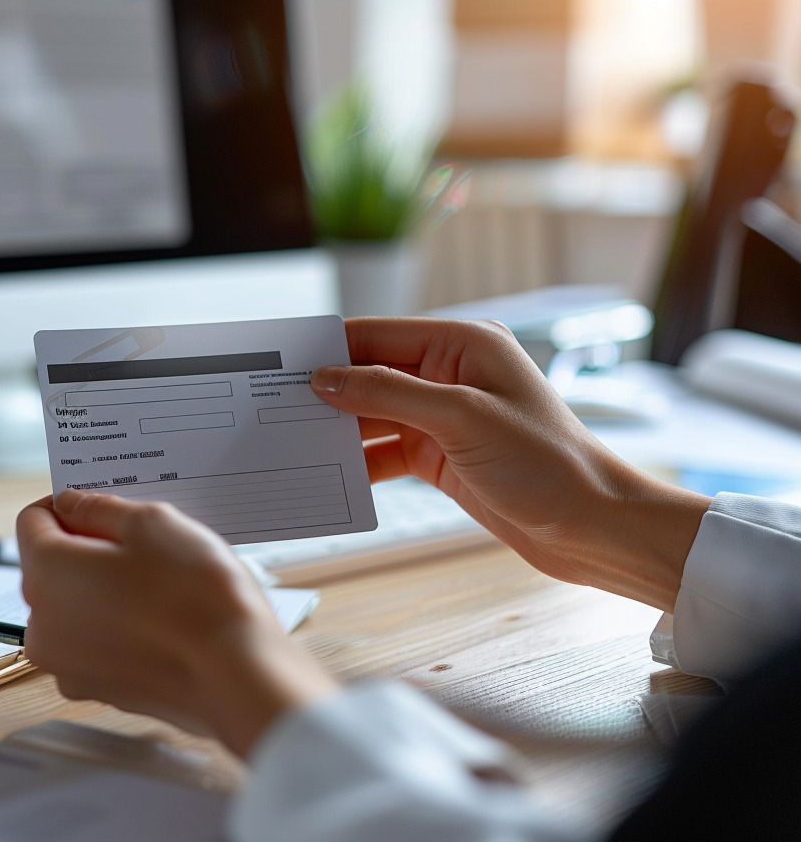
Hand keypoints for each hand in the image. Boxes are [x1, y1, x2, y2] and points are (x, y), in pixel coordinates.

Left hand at [16, 489, 337, 756]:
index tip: (101, 503)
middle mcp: (42, 625)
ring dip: (104, 587)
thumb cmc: (196, 598)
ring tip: (160, 581)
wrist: (238, 677)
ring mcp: (67, 665)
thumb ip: (99, 508)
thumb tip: (72, 505)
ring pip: (74, 605)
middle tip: (143, 541)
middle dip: (88, 547)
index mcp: (45, 575)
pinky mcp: (98, 689)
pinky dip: (118, 624)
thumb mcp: (152, 523)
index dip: (66, 504)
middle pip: (50, 566)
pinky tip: (161, 617)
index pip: (32, 521)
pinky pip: (95, 641)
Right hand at [310, 317, 710, 611]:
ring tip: (290, 440)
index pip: (376, 336)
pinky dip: (359, 461)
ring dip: (338, 428)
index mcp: (461, 344)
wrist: (592, 527)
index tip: (279, 364)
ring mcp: (444, 416)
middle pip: (369, 373)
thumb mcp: (462, 420)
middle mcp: (449, 373)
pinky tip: (330, 472)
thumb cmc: (548, 464)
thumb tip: (326, 379)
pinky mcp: (441, 455)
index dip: (327, 349)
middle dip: (325, 390)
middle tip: (272, 407)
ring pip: (372, 414)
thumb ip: (389, 394)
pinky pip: (386, 450)